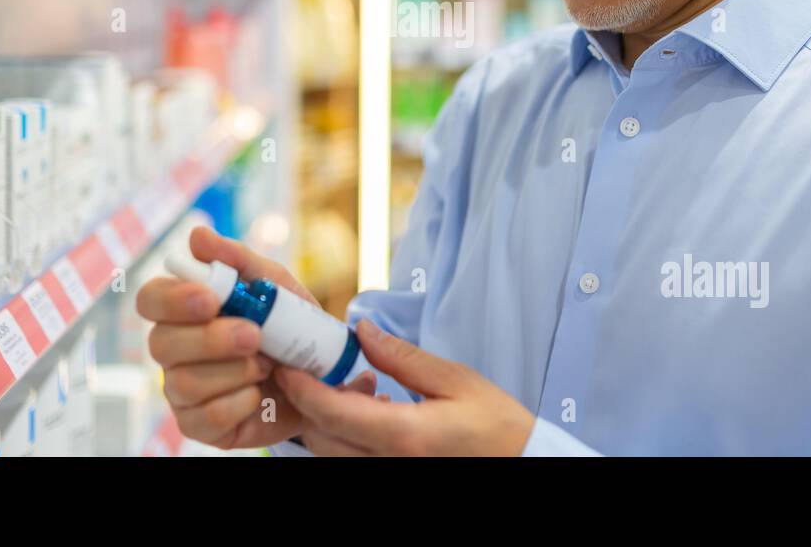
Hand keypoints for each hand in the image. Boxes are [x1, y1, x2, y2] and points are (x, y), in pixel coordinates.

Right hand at [136, 223, 376, 448]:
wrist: (323, 376)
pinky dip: (241, 402)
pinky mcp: (200, 425)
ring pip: (184, 382)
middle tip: (255, 335)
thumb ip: (238, 260)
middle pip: (161, 344)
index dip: (173, 299)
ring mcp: (182, 391)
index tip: (211, 298)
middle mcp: (174, 349)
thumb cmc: (290, 324)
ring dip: (235, 371)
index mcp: (184, 309)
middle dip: (211, 339)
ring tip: (268, 363)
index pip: (151, 298)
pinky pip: (205, 417)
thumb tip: (197, 236)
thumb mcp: (275, 286)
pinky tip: (260, 393)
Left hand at [274, 318, 535, 455]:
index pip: (330, 413)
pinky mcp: (391, 479)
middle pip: (319, 438)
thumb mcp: (455, 380)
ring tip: (354, 387)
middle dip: (308, 402)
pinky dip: (345, 436)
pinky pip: (351, 461)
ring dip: (326, 419)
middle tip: (316, 367)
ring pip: (330, 453)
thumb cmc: (498, 426)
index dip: (300, 388)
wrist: (524, 465)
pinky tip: (371, 411)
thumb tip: (361, 330)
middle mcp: (387, 465)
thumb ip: (401, 357)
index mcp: (404, 436)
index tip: (287, 363)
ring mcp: (388, 477)